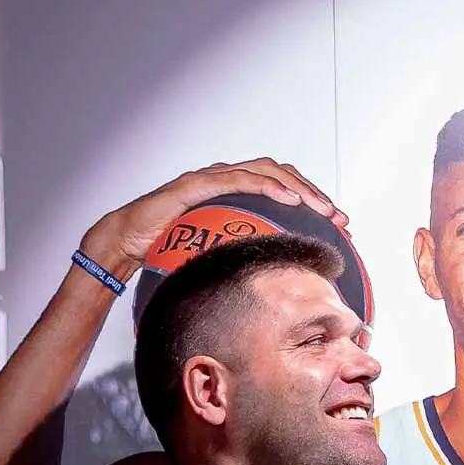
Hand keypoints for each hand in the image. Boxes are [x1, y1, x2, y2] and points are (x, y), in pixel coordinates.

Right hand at [81, 158, 344, 281]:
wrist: (125, 242)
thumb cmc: (163, 250)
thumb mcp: (211, 259)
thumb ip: (237, 263)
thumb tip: (267, 293)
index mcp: (232, 196)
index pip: (279, 189)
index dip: (310, 201)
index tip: (335, 225)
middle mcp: (225, 179)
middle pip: (280, 175)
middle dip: (313, 194)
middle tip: (338, 218)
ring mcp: (211, 179)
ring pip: (265, 171)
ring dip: (299, 189)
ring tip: (322, 209)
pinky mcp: (194, 184)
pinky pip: (237, 180)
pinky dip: (266, 186)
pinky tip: (289, 202)